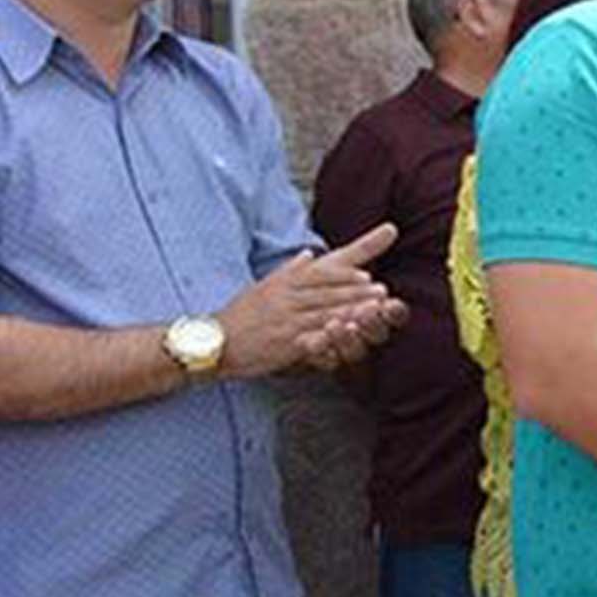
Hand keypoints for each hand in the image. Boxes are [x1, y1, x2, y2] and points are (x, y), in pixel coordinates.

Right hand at [218, 225, 404, 379]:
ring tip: (376, 310)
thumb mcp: (263, 287)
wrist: (214, 341)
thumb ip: (289, 270)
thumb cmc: (241, 315)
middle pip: (327, 292)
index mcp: (284, 283)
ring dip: (352, 311)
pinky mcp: (284, 342)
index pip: (319, 275)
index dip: (344, 274)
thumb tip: (309, 254)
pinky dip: (333, 335)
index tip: (367, 274)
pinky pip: (313, 337)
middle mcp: (286, 298)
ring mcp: (285, 320)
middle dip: (357, 291)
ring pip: (324, 313)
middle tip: (382, 291)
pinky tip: (349, 336)